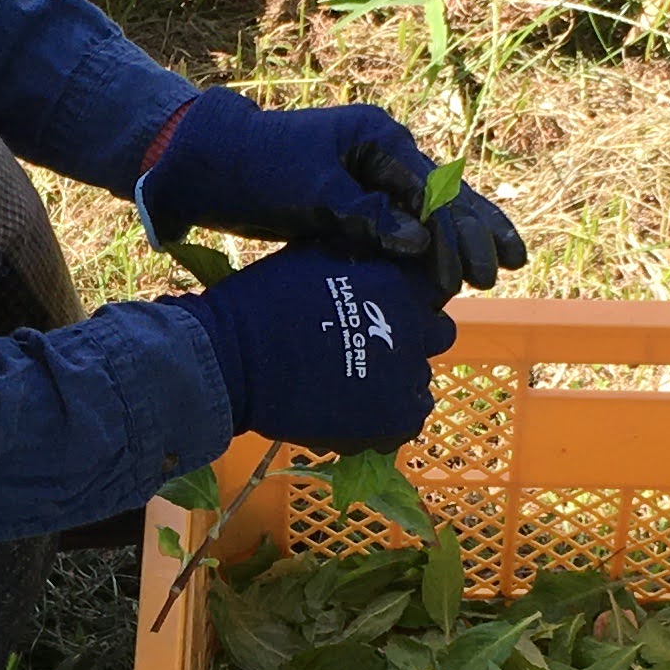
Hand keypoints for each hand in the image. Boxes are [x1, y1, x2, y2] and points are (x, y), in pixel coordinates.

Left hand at [135, 86, 528, 295]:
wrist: (210, 164)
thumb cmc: (257, 166)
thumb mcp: (310, 189)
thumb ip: (364, 214)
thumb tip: (417, 242)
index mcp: (380, 139)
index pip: (433, 190)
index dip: (458, 232)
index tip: (475, 271)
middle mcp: (384, 155)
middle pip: (444, 197)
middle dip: (477, 232)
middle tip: (506, 269)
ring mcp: (371, 180)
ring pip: (429, 213)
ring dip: (461, 240)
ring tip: (500, 268)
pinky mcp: (354, 205)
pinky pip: (402, 228)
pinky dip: (428, 249)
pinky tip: (448, 272)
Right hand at [176, 247, 453, 455]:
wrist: (234, 359)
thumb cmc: (263, 300)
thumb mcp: (313, 256)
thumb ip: (357, 255)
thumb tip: (373, 251)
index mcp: (399, 282)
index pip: (430, 289)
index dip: (406, 299)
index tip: (379, 308)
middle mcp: (412, 326)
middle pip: (435, 333)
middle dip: (409, 337)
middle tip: (369, 347)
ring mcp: (407, 375)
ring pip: (419, 377)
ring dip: (396, 378)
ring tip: (355, 383)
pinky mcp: (396, 418)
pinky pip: (410, 416)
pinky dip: (389, 416)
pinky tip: (358, 409)